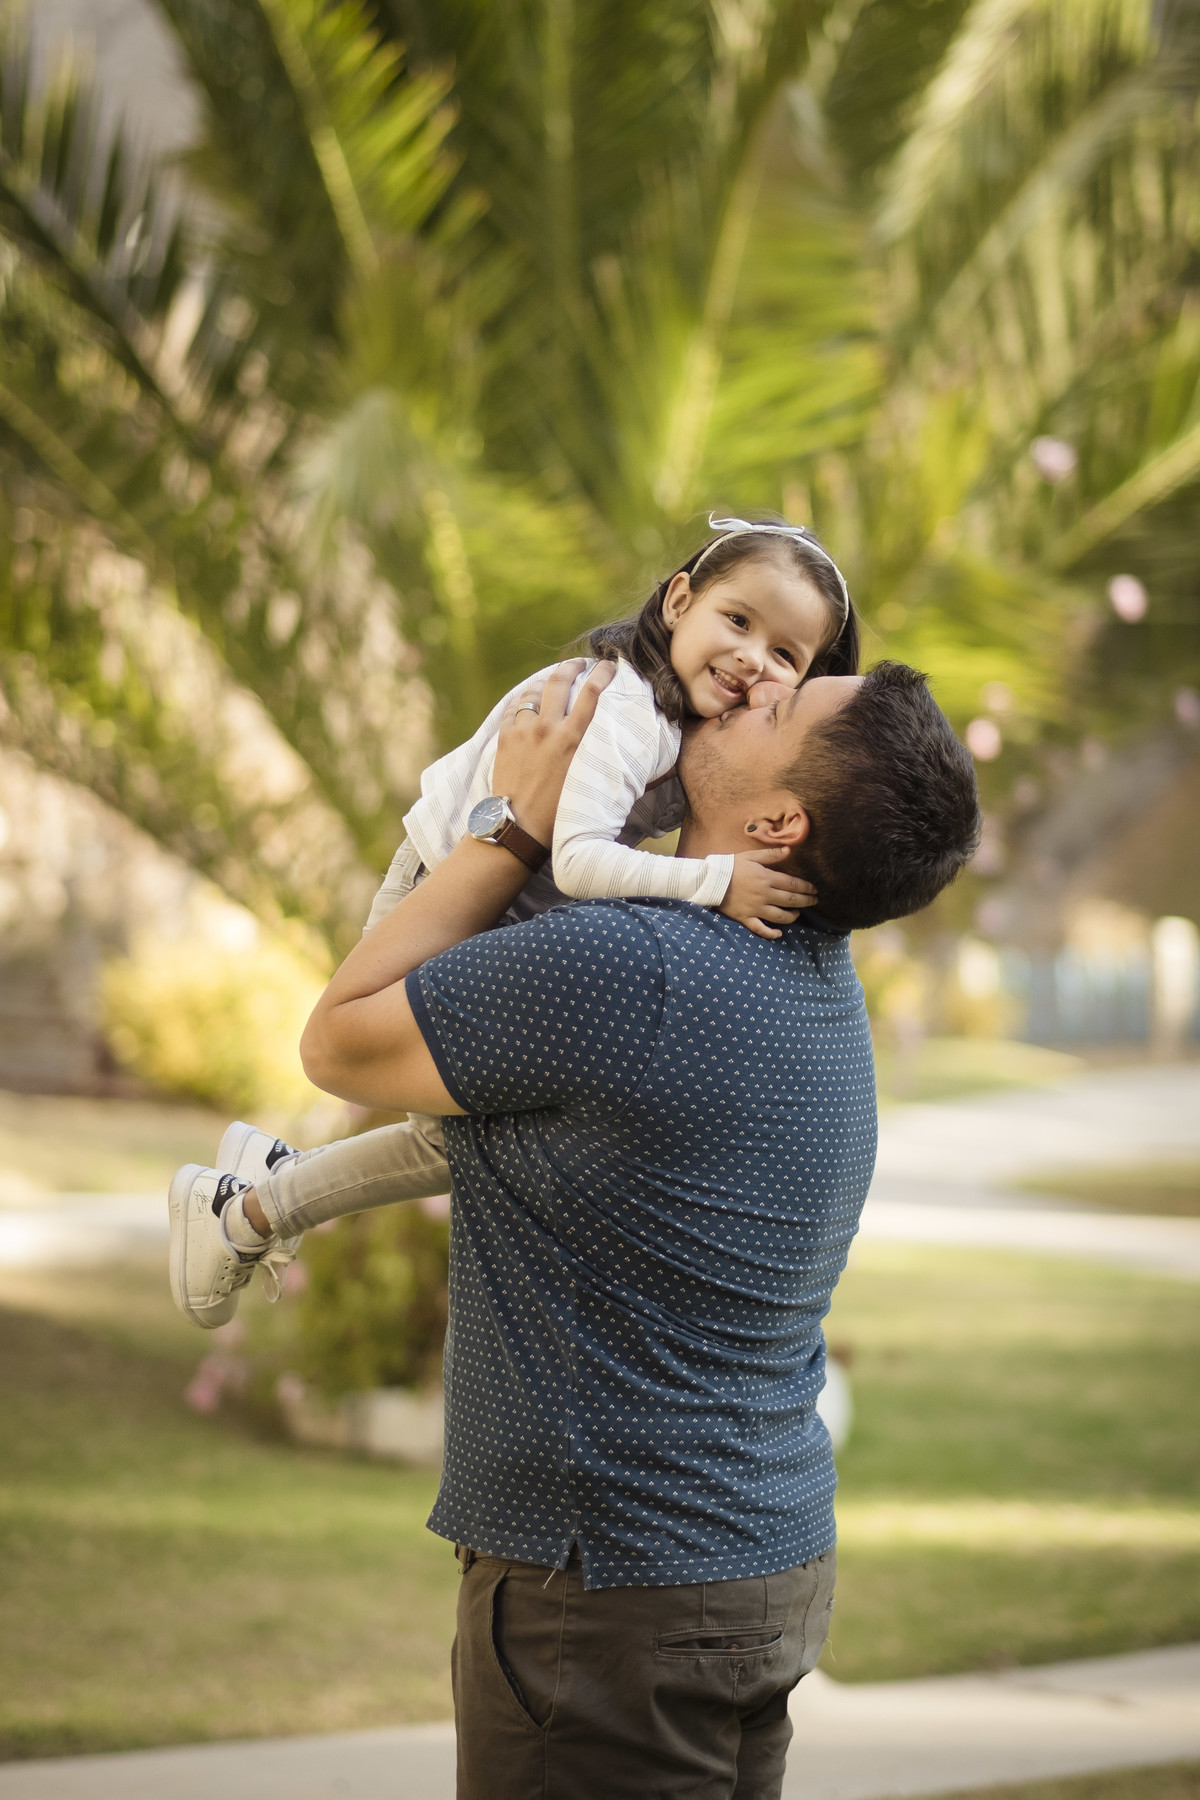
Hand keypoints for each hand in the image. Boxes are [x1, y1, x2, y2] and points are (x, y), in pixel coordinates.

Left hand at [491, 658, 615, 846]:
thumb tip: (643, 767)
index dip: (603, 673)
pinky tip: (527, 702)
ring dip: (544, 682)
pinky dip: (522, 701)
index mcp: (573, 739)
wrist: (516, 828)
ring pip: (533, 691)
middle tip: (580, 664)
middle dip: (572, 666)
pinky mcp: (504, 738)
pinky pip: (513, 708)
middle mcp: (548, 728)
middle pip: (560, 680)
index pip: (592, 692)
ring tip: (551, 681)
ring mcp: (523, 731)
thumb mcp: (590, 785)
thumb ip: (608, 766)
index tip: (609, 666)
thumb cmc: (558, 815)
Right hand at [719, 849, 816, 939]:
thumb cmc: (731, 866)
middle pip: (790, 900)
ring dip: (792, 916)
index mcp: (767, 878)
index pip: (792, 884)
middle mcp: (764, 895)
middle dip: (806, 901)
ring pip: (780, 916)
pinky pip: (760, 929)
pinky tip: (779, 934)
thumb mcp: (751, 856)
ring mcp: (755, 908)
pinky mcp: (746, 918)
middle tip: (814, 901)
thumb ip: (771, 854)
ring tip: (797, 914)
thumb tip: (789, 850)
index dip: (806, 887)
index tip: (814, 889)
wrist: (710, 880)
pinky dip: (771, 933)